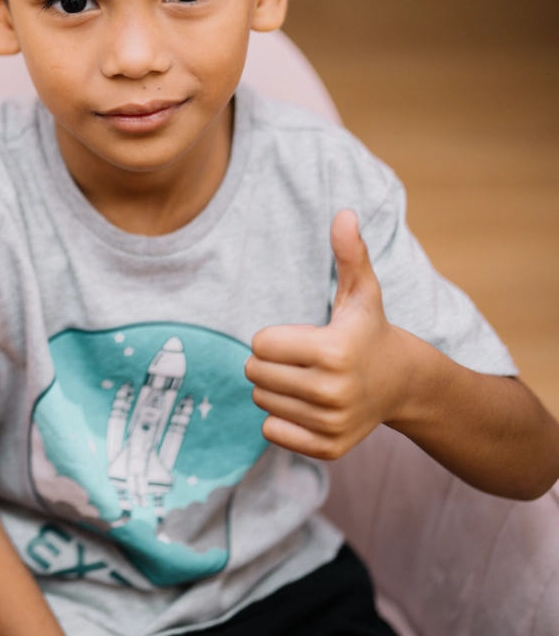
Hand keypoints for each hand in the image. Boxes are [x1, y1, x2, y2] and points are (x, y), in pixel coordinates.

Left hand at [245, 209, 412, 460]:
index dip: (274, 336)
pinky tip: (307, 405)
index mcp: (332, 351)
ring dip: (275, 388)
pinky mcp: (328, 448)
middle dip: (270, 362)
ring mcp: (331, 423)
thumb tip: (343, 213)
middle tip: (301, 359)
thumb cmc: (370, 331)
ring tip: (307, 380)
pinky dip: (280, 418)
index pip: (260, 343)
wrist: (404, 385)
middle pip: (255, 372)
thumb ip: (349, 254)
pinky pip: (272, 431)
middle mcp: (332, 391)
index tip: (301, 337)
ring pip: (261, 400)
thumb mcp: (362, 292)